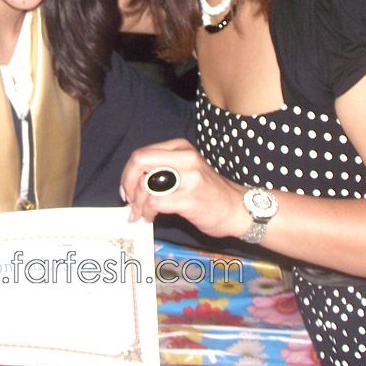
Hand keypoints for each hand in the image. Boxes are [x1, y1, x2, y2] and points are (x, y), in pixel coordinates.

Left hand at [120, 138, 248, 238]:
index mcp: (180, 147)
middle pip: (139, 162)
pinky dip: (148, 212)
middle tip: (130, 203)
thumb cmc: (208, 192)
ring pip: (146, 184)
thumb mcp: (186, 170)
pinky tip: (152, 218)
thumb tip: (130, 186)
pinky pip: (156, 202)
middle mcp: (184, 157)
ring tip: (141, 214)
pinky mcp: (191, 198)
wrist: (237, 209)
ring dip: (138, 203)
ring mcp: (189, 177)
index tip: (127, 191)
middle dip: (128, 184)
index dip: (128, 174)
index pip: (141, 154)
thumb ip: (161, 170)